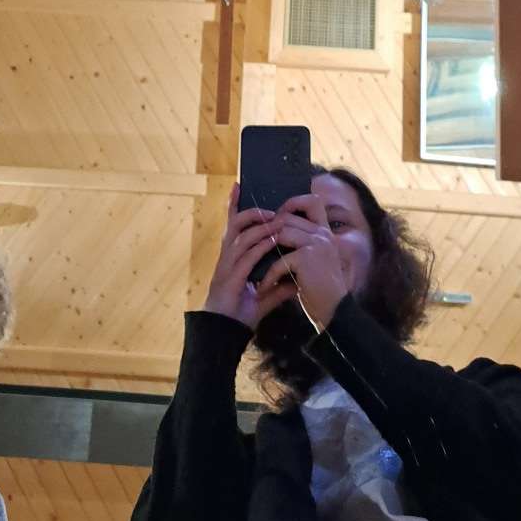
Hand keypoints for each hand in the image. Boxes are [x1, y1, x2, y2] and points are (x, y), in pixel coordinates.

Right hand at [201, 185, 278, 329]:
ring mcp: (226, 267)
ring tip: (277, 220)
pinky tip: (273, 240)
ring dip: (260, 227)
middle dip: (251, 212)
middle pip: (235, 225)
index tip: (238, 185)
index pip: (232, 227)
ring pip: (241, 237)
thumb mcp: (264, 297)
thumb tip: (297, 281)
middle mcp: (226, 258)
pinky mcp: (230, 278)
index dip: (234, 206)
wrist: (223, 335)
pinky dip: (261, 246)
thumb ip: (278, 287)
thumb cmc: (240, 315)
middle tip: (271, 208)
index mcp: (231, 258)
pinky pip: (246, 256)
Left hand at [250, 194, 349, 332]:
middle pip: (288, 218)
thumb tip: (279, 234)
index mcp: (326, 232)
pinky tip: (263, 289)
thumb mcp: (318, 262)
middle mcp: (323, 233)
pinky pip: (279, 260)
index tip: (278, 216)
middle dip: (268, 230)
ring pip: (281, 234)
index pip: (313, 202)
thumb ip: (305, 245)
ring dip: (264, 253)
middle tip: (255, 245)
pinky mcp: (306, 258)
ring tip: (254, 266)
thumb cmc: (324, 290)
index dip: (294, 203)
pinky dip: (269, 276)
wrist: (336, 312)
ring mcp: (315, 243)